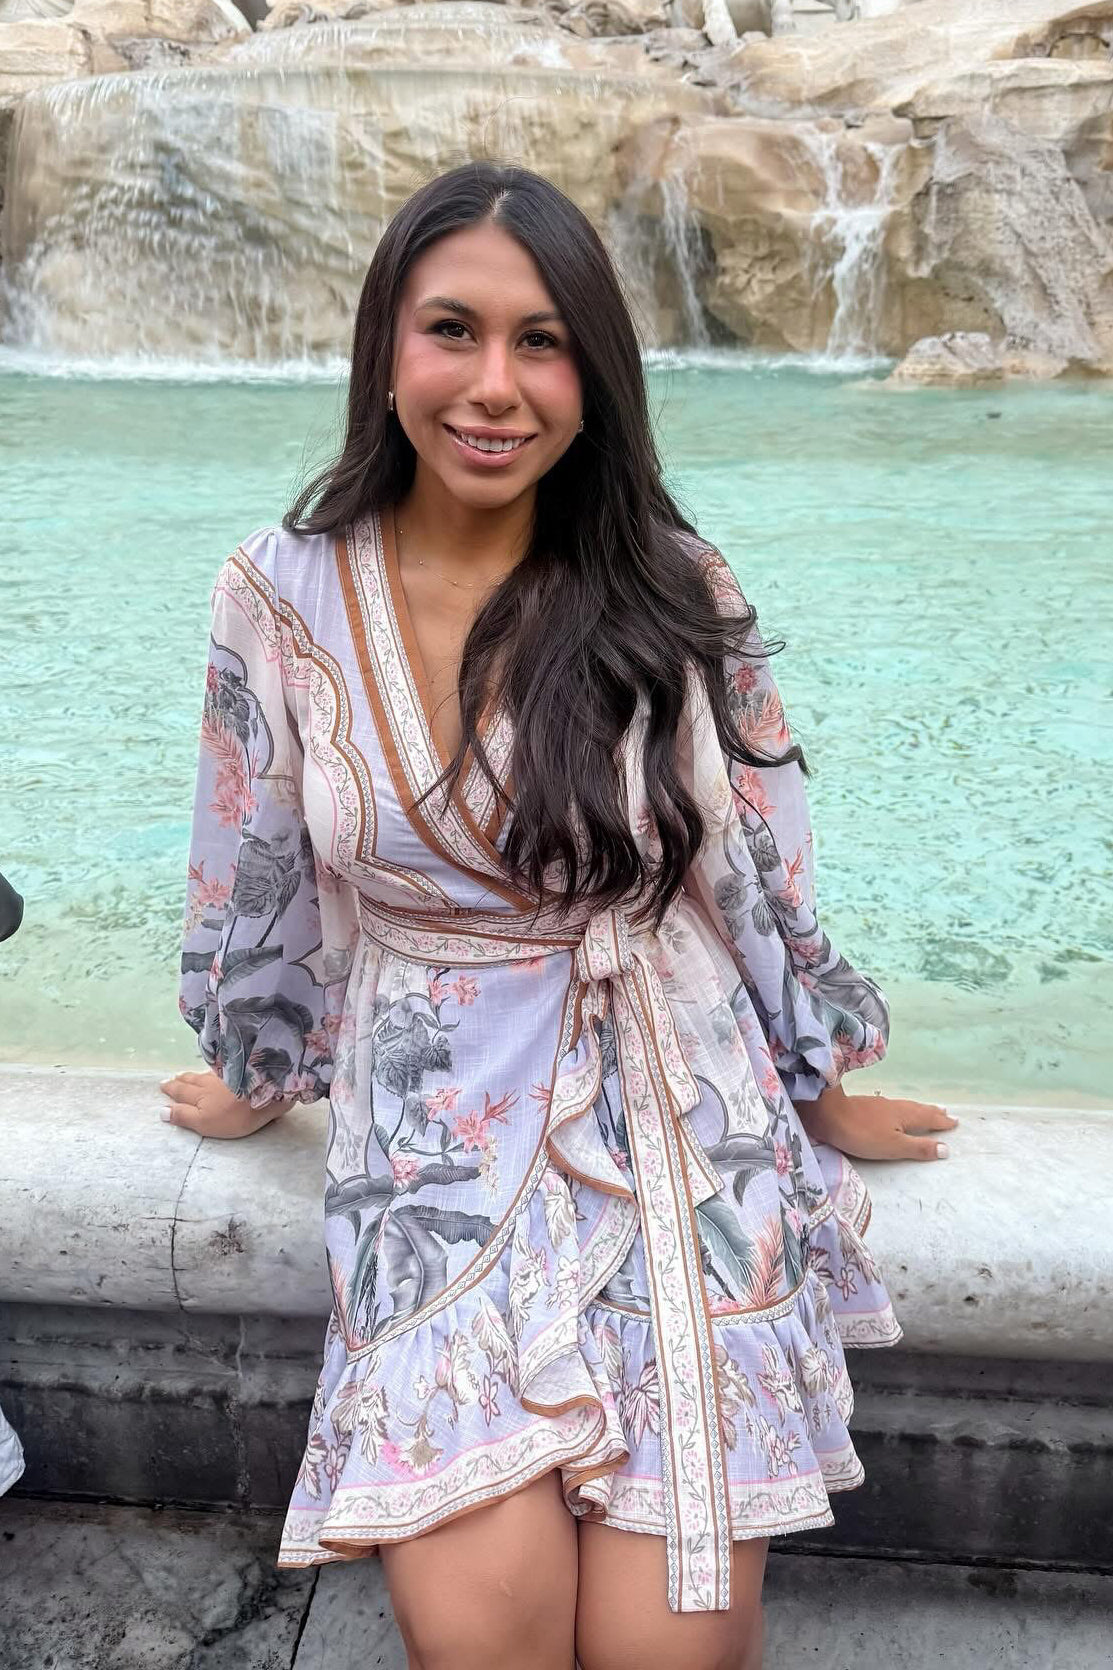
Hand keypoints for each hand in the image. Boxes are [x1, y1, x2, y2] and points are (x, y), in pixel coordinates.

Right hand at [158, 1068, 289, 1138]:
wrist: (267, 1094)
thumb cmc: (235, 1114)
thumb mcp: (205, 1121)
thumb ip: (184, 1116)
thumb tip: (161, 1111)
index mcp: (201, 1094)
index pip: (182, 1091)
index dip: (172, 1089)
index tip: (163, 1085)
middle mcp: (212, 1081)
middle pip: (193, 1080)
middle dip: (182, 1080)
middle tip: (173, 1077)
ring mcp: (228, 1075)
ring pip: (207, 1074)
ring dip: (196, 1074)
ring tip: (188, 1074)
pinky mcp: (245, 1072)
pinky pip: (224, 1069)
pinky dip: (216, 1069)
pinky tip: (218, 1069)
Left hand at [796, 1085, 957, 1162]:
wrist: (828, 1114)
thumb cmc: (862, 1133)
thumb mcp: (893, 1146)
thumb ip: (919, 1147)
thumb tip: (946, 1149)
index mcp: (905, 1116)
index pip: (929, 1119)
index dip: (942, 1122)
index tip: (955, 1121)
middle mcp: (895, 1107)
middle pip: (919, 1109)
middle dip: (933, 1112)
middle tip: (945, 1112)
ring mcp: (879, 1105)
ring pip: (905, 1107)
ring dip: (918, 1109)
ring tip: (926, 1110)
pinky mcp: (866, 1107)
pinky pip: (893, 1107)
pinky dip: (902, 1110)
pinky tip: (894, 1111)